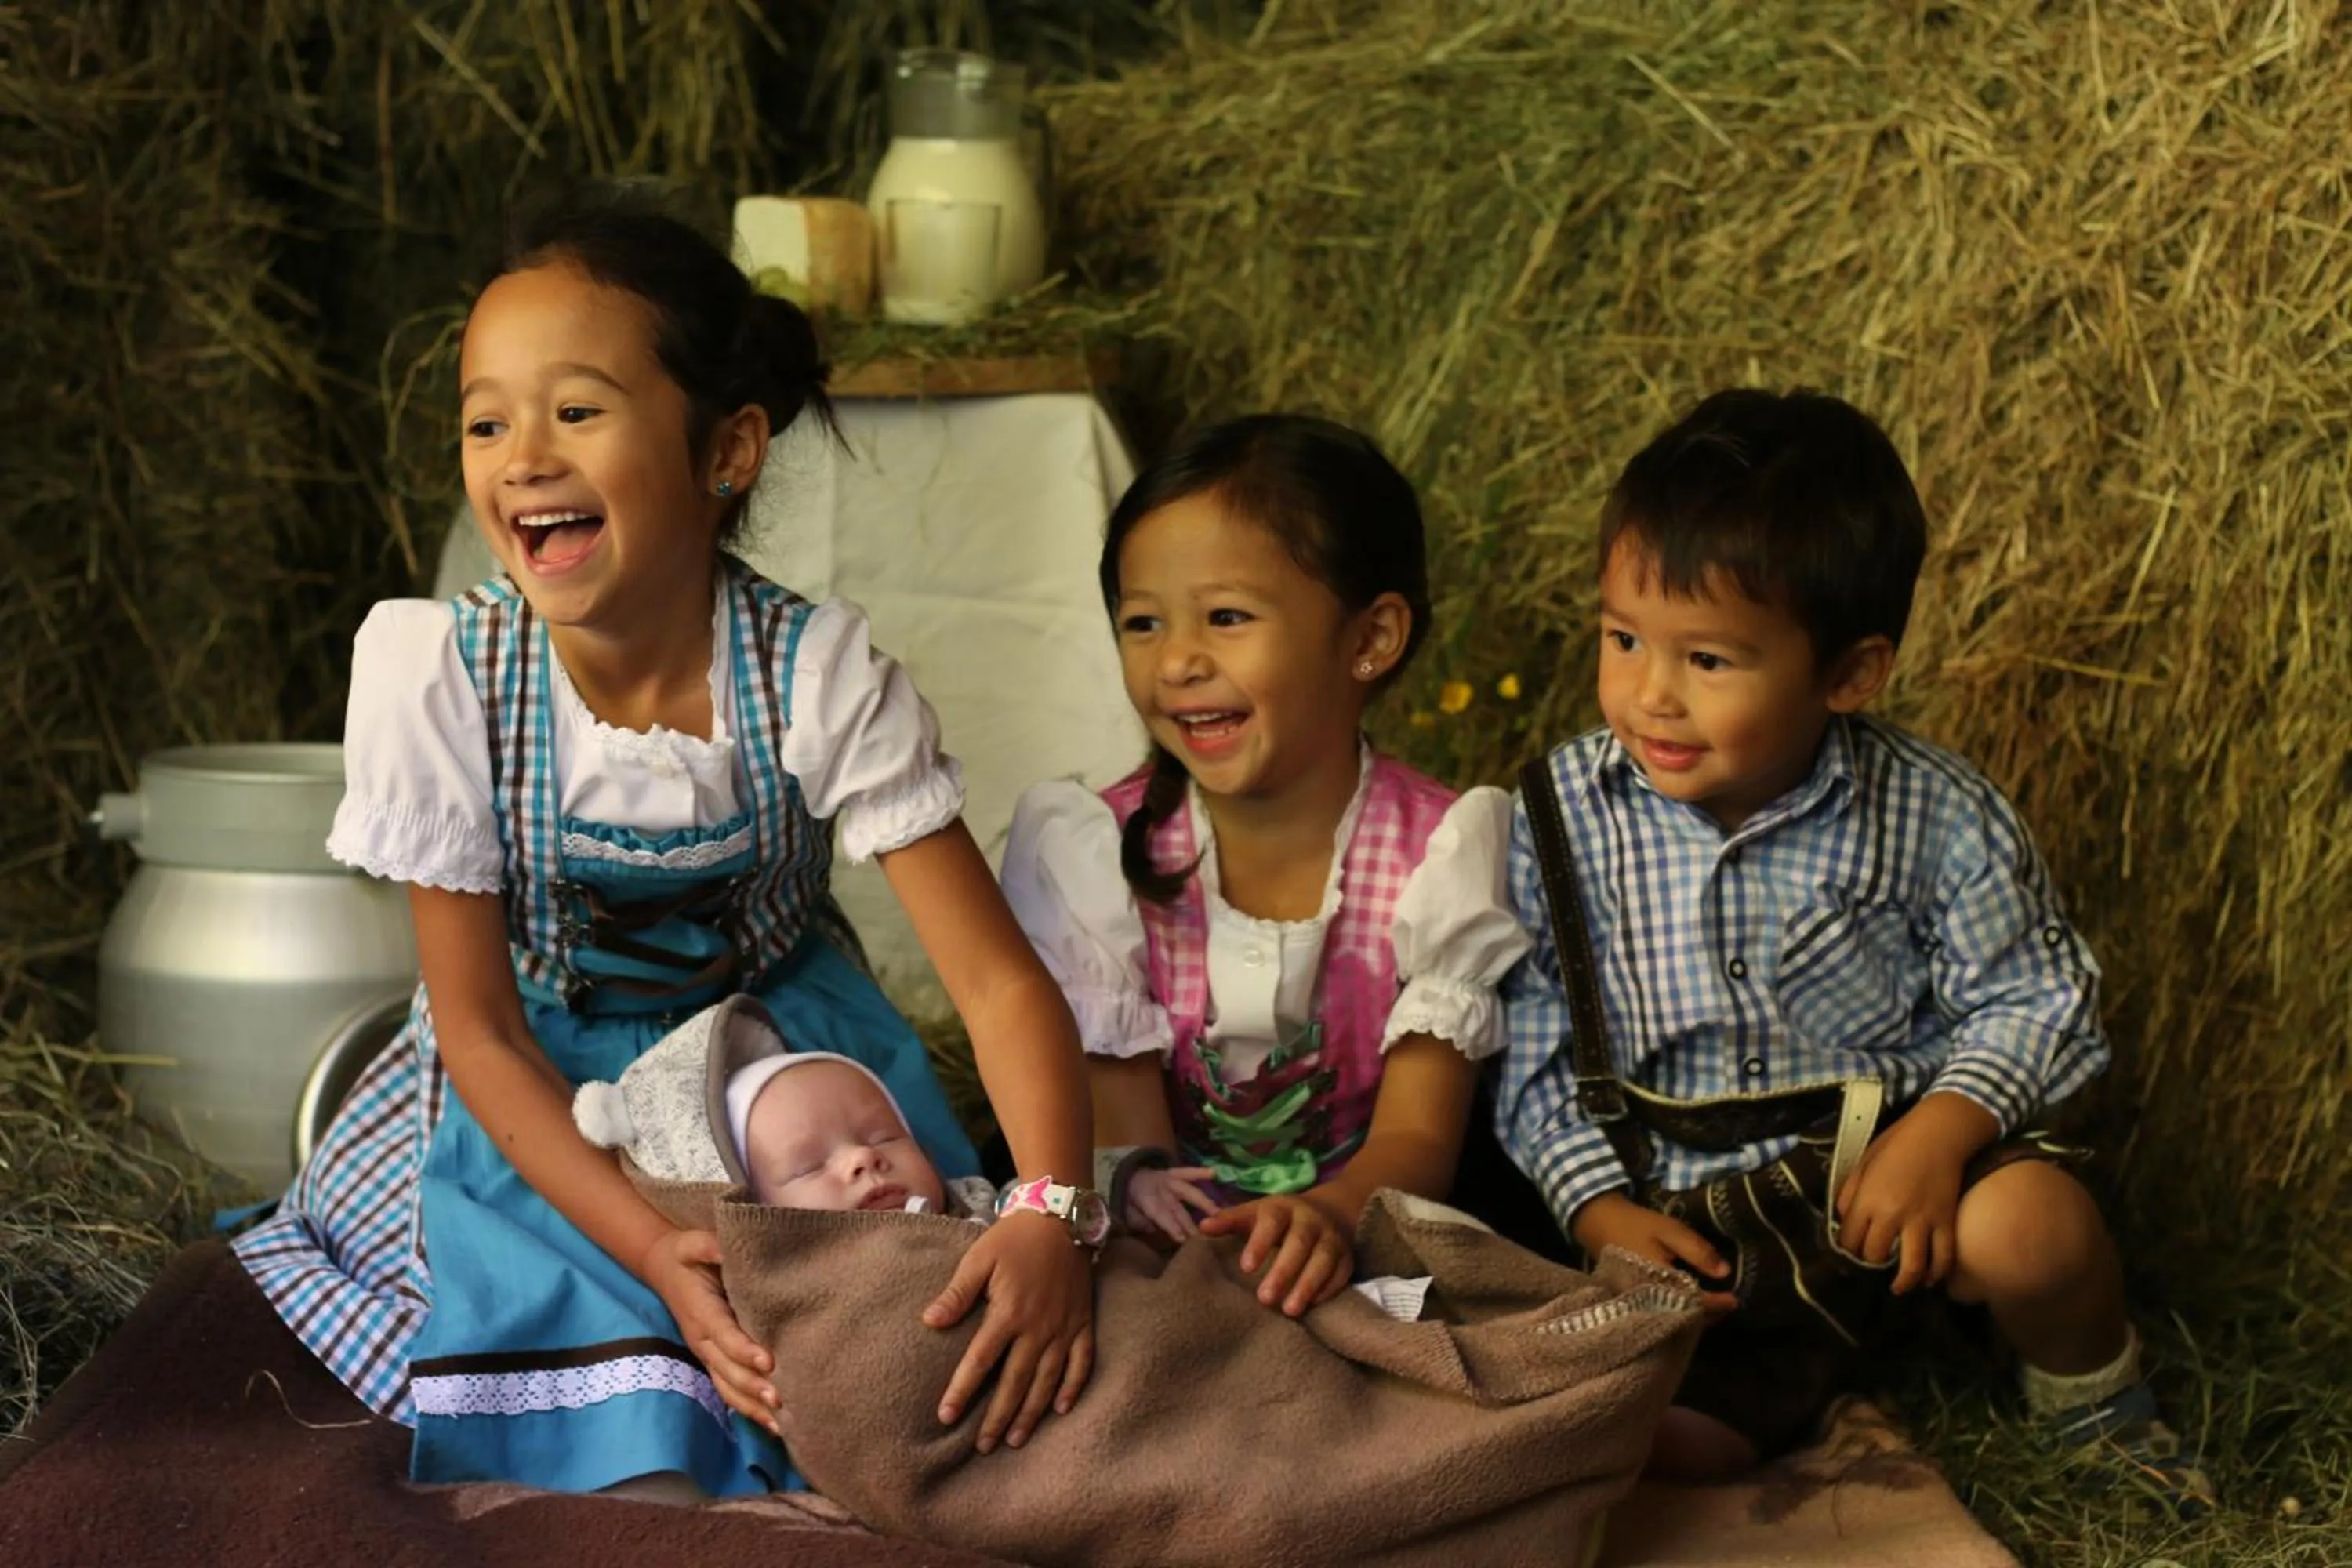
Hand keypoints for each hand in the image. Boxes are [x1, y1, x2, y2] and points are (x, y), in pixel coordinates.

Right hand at [641, 1227, 779, 1433]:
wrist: (664, 1269)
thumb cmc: (687, 1254)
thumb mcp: (694, 1243)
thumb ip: (710, 1246)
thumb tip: (727, 1249)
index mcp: (701, 1311)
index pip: (723, 1334)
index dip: (743, 1349)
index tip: (768, 1360)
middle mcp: (703, 1339)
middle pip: (727, 1369)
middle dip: (752, 1386)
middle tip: (781, 1398)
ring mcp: (707, 1354)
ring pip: (728, 1387)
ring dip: (752, 1406)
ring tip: (779, 1422)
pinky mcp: (714, 1361)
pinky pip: (729, 1390)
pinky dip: (749, 1409)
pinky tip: (774, 1425)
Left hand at [921, 1208, 1095, 1452]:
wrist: (1060, 1217)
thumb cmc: (1013, 1238)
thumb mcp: (978, 1259)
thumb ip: (956, 1294)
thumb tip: (929, 1322)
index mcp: (1008, 1312)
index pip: (980, 1362)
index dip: (962, 1391)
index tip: (946, 1416)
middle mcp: (1038, 1327)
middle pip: (1015, 1382)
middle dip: (997, 1416)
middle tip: (983, 1446)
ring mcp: (1064, 1327)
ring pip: (1047, 1380)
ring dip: (1032, 1412)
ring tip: (1015, 1438)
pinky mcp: (1083, 1322)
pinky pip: (1082, 1361)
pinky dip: (1073, 1387)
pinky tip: (1062, 1409)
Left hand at [1125, 1165, 1221, 1241]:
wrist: (1122, 1175)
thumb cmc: (1126, 1199)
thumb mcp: (1126, 1212)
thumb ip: (1139, 1221)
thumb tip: (1152, 1229)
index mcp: (1145, 1197)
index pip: (1160, 1214)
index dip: (1171, 1226)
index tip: (1183, 1239)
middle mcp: (1159, 1187)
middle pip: (1176, 1207)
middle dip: (1189, 1223)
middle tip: (1203, 1236)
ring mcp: (1168, 1178)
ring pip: (1187, 1191)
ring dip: (1203, 1202)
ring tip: (1217, 1213)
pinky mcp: (1174, 1173)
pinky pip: (1188, 1172)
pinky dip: (1200, 1172)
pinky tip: (1214, 1174)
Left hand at [1198, 1193, 1352, 1316]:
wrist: (1329, 1212)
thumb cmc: (1279, 1219)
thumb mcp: (1255, 1213)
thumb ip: (1230, 1220)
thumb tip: (1202, 1227)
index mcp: (1283, 1209)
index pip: (1272, 1221)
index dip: (1260, 1242)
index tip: (1245, 1267)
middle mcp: (1310, 1221)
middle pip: (1300, 1243)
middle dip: (1284, 1271)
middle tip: (1263, 1298)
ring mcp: (1332, 1239)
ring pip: (1323, 1260)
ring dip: (1307, 1285)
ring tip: (1289, 1311)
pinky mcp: (1346, 1258)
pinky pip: (1340, 1274)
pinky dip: (1327, 1290)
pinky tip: (1311, 1307)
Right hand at [1571, 1192, 1737, 1317]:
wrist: (1599, 1223)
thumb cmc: (1637, 1225)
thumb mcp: (1670, 1229)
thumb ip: (1697, 1250)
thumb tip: (1725, 1273)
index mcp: (1660, 1283)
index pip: (1696, 1302)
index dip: (1718, 1303)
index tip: (1735, 1299)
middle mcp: (1650, 1300)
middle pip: (1687, 1319)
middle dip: (1711, 1314)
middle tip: (1728, 1304)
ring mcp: (1641, 1305)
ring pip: (1676, 1320)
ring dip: (1697, 1316)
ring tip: (1714, 1306)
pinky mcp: (1636, 1303)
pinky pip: (1664, 1315)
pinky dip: (1681, 1314)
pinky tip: (1691, 1304)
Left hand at [1834, 1097, 1986, 1294]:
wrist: (1938, 1134)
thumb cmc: (1895, 1144)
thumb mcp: (1862, 1163)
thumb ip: (1848, 1193)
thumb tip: (1843, 1221)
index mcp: (1868, 1199)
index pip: (1850, 1240)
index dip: (1846, 1251)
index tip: (1848, 1254)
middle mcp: (1893, 1214)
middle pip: (1876, 1256)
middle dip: (1869, 1266)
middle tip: (1870, 1269)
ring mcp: (1923, 1221)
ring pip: (1912, 1266)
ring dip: (1904, 1283)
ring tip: (1897, 1288)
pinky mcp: (1946, 1222)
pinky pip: (1944, 1257)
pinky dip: (1937, 1274)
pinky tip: (1929, 1279)